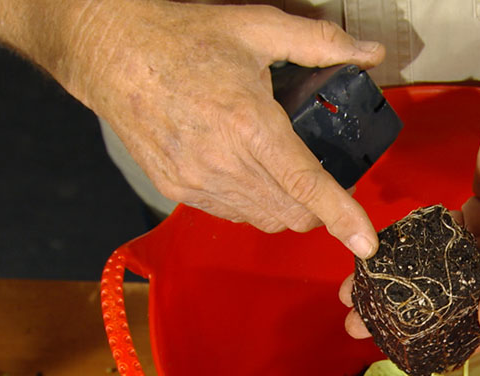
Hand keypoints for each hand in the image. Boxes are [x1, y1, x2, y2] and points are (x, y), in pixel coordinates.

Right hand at [70, 1, 384, 256]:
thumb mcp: (257, 28)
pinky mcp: (178, 189)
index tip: (365, 243)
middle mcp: (224, 162)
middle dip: (318, 208)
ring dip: (285, 207)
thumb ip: (321, 42)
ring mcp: (198, 181)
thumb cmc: (181, 38)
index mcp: (250, 124)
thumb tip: (369, 52)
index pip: (307, 184)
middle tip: (322, 179)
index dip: (342, 217)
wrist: (110, 53)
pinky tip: (247, 173)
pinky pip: (231, 214)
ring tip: (283, 173)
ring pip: (263, 219)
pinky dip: (251, 204)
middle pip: (291, 213)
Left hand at [339, 62, 479, 346]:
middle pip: (462, 301)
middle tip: (360, 323)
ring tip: (359, 291)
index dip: (454, 342)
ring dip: (410, 281)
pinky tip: (385, 256)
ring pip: (448, 272)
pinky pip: (445, 242)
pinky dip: (419, 248)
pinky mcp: (479, 216)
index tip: (409, 353)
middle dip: (416, 314)